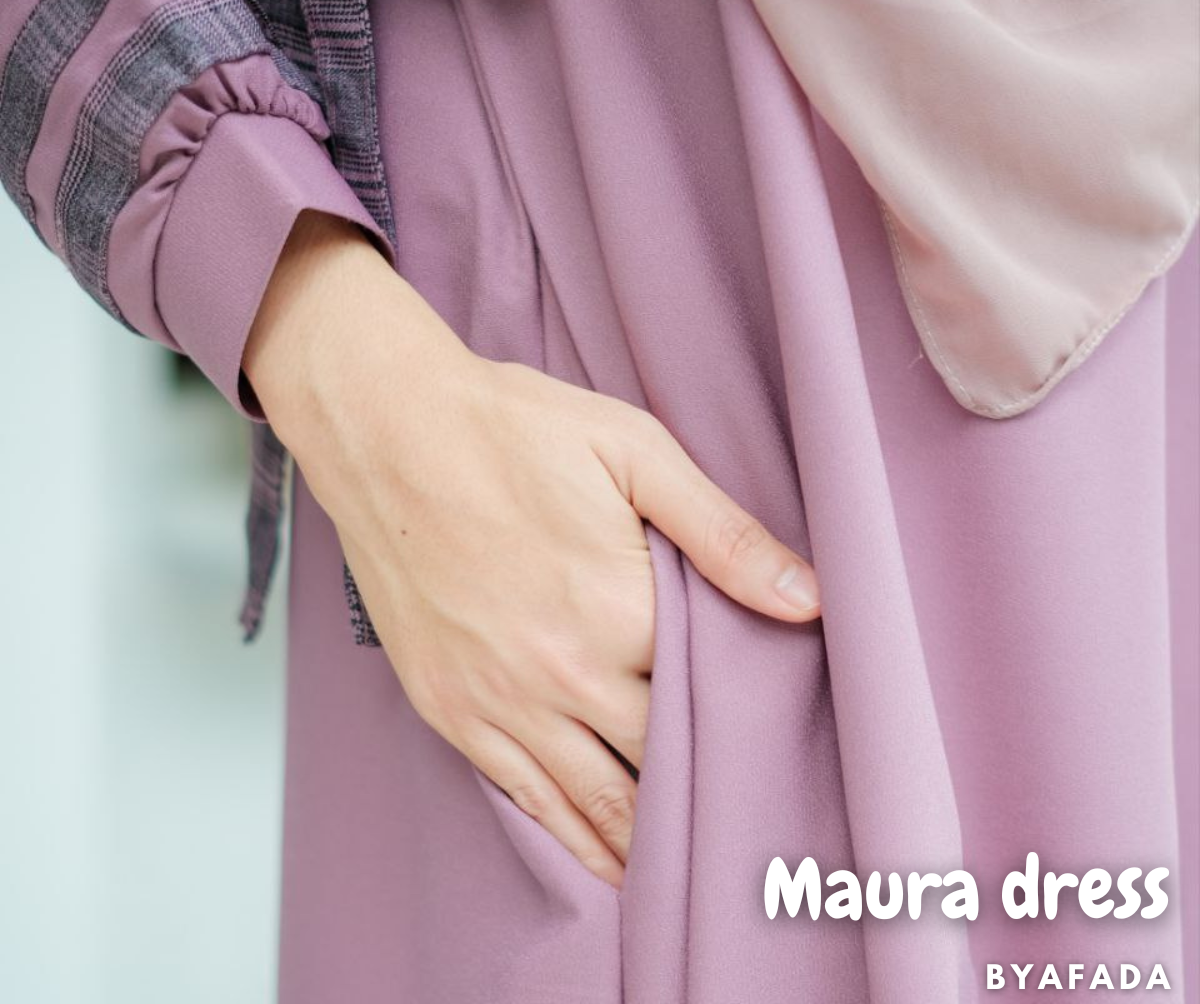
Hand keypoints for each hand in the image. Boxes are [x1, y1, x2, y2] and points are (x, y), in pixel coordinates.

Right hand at [244, 211, 820, 888]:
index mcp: (621, 608)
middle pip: (664, 760)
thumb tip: (809, 600)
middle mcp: (564, 672)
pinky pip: (527, 800)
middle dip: (717, 789)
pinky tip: (613, 864)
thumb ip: (722, 532)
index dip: (758, 721)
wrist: (384, 429)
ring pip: (600, 803)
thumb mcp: (632, 451)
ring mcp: (499, 699)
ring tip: (706, 868)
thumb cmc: (511, 428)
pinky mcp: (450, 709)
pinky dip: (578, 841)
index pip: (717, 698)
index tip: (793, 748)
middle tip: (767, 822)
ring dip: (655, 841)